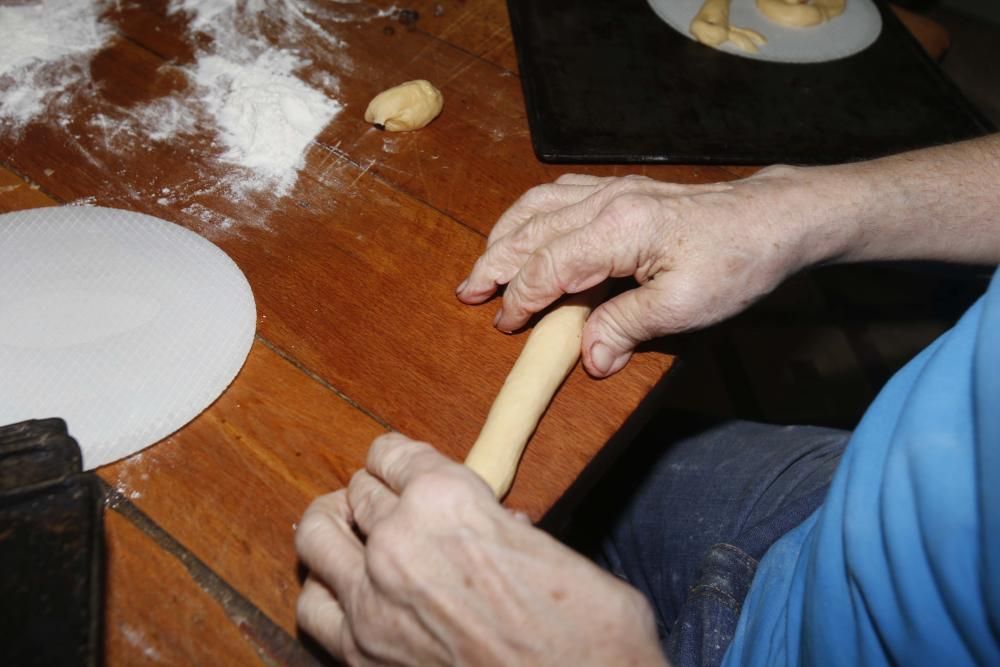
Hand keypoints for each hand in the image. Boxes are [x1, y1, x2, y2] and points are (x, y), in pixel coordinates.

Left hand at [295, 433, 665, 666]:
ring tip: (348, 532)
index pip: (393, 453)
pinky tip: (343, 590)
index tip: (400, 465)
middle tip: (384, 503)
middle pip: (358, 492)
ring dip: (332, 527)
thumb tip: (499, 527)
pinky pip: (313, 608)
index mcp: (449, 499)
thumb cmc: (587, 630)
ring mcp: (372, 599)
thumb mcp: (553, 550)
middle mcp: (399, 539)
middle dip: (374, 492)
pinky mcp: (360, 655)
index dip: (397, 458)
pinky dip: (324, 590)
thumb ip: (509, 530)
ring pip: (316, 536)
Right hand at [457, 169, 845, 376]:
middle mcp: (606, 202)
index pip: (549, 266)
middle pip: (532, 231)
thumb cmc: (735, 262)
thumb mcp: (684, 306)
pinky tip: (527, 228)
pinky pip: (560, 194)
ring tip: (485, 262)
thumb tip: (587, 357)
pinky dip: (532, 214)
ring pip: (539, 206)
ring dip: (507, 235)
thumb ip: (627, 327)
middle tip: (467, 292)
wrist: (772, 219)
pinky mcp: (624, 191)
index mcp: (617, 229)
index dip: (521, 298)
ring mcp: (614, 191)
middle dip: (495, 262)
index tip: (504, 325)